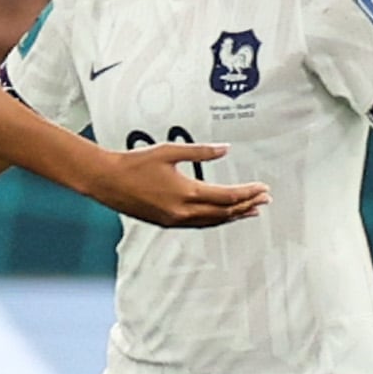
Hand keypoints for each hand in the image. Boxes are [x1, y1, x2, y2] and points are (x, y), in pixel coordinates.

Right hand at [96, 140, 270, 227]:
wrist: (106, 181)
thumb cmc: (135, 164)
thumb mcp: (169, 151)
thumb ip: (200, 152)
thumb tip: (225, 149)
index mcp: (186, 193)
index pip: (227, 197)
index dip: (248, 193)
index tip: (263, 188)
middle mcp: (183, 212)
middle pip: (224, 212)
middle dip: (247, 206)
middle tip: (265, 200)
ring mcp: (175, 220)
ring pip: (213, 222)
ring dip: (234, 216)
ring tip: (251, 211)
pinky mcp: (167, 223)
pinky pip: (199, 224)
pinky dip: (216, 220)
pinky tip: (223, 215)